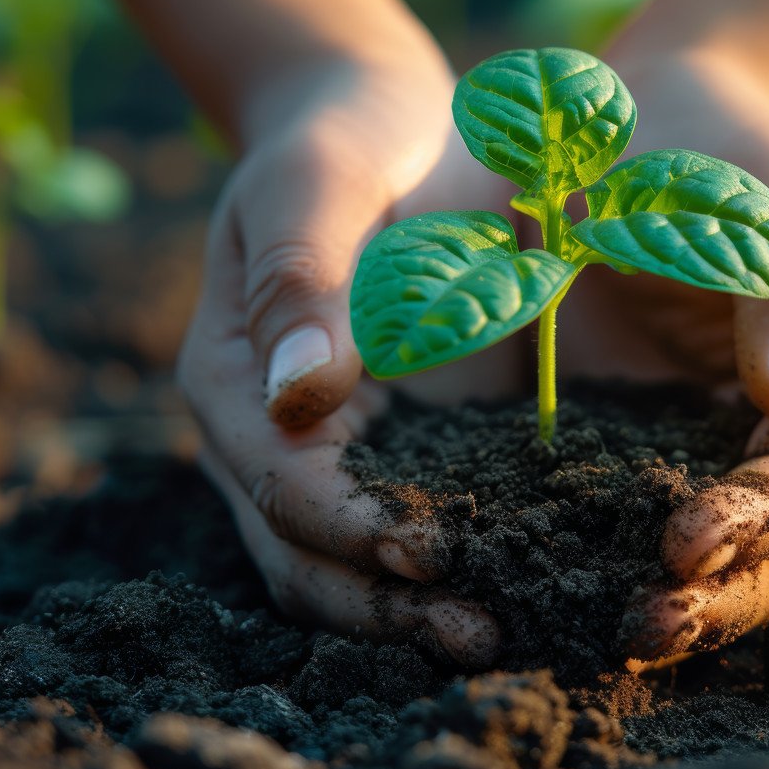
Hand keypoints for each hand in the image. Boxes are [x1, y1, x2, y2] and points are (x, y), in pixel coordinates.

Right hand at [178, 55, 517, 668]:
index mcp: (234, 380)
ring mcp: (342, 452)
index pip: (281, 486)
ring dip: (419, 609)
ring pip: (355, 567)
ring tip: (507, 628)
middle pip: (308, 556)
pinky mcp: (411, 448)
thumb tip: (296, 398)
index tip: (429, 553)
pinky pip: (425, 525)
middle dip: (385, 604)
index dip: (351, 528)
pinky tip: (535, 576)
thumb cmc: (347, 141)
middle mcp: (273, 438)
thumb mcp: (317, 181)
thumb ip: (299, 277)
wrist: (400, 136)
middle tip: (480, 632)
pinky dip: (464, 566)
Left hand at [557, 52, 768, 668]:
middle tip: (646, 629)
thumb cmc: (732, 160)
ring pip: (711, 561)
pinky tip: (545, 586)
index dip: (757, 522)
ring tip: (608, 635)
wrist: (659, 137)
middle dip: (718, 598)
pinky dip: (599, 561)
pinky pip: (625, 520)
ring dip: (670, 604)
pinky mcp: (636, 450)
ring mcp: (709, 453)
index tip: (686, 546)